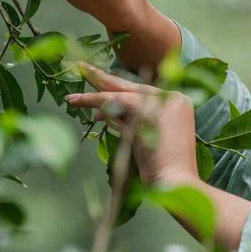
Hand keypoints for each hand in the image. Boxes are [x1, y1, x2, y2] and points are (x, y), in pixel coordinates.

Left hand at [64, 63, 199, 186]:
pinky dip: (95, 101)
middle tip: (81, 69)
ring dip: (93, 95)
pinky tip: (78, 102)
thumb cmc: (164, 169)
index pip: (141, 92)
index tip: (98, 86)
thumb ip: (132, 122)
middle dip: (103, 79)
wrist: (176, 183)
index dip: (116, 89)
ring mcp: (164, 101)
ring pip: (121, 93)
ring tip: (72, 98)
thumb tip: (105, 112)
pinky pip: (116, 101)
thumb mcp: (147, 139)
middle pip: (131, 86)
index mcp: (178, 103)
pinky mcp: (150, 109)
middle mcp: (174, 97)